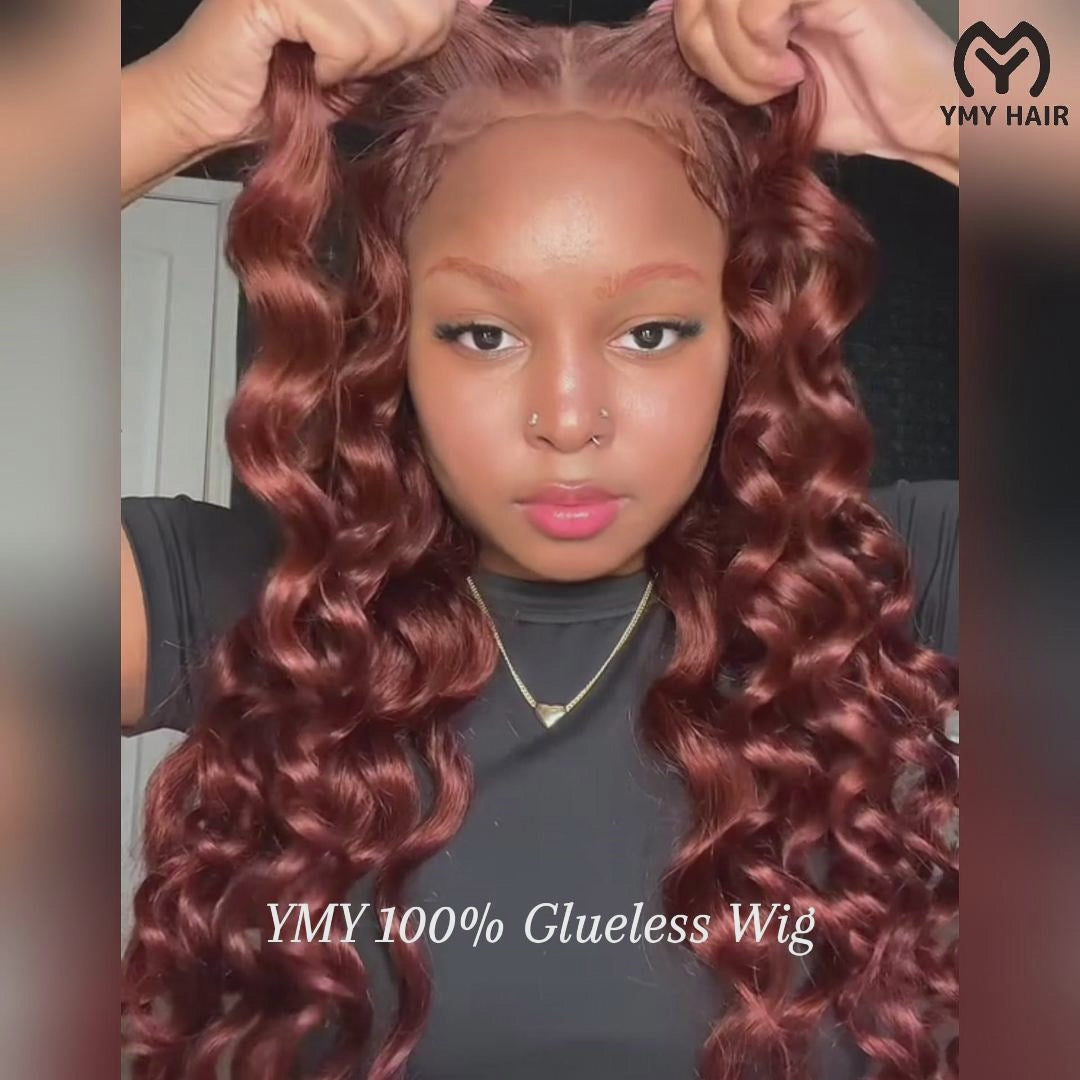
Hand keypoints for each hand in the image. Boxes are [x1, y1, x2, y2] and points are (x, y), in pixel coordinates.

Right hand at [148, 0, 492, 152]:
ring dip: (360, 67)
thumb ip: (420, 22)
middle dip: (397, 53)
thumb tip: (478, 1)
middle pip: (423, 7)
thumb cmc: (286, 84)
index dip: (438, 20)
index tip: (412, 46)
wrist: (210, 109)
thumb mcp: (369, 56)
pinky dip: (331, 70)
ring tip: (323, 68)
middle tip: (351, 65)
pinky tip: (305, 70)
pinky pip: (346, 37)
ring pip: (388, 26)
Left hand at [650, 0, 957, 182]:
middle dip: (707, 53)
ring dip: (736, 58)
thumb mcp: (762, 83)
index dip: (687, 37)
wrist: (916, 119)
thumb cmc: (852, 104)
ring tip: (776, 84)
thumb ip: (715, 45)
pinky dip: (760, 51)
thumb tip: (659, 8)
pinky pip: (760, 2)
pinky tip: (793, 72)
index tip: (729, 81)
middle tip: (754, 90)